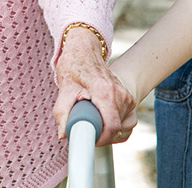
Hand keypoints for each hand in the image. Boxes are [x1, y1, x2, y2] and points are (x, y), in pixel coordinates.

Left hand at [52, 27, 136, 145]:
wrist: (85, 50)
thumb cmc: (74, 66)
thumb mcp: (64, 89)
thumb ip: (62, 113)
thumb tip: (63, 135)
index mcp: (105, 92)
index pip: (112, 126)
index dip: (101, 139)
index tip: (90, 140)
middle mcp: (120, 94)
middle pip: (117, 128)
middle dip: (101, 134)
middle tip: (86, 127)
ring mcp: (127, 96)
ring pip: (123, 126)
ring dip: (108, 129)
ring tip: (92, 117)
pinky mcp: (129, 99)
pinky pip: (126, 121)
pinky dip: (115, 124)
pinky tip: (102, 116)